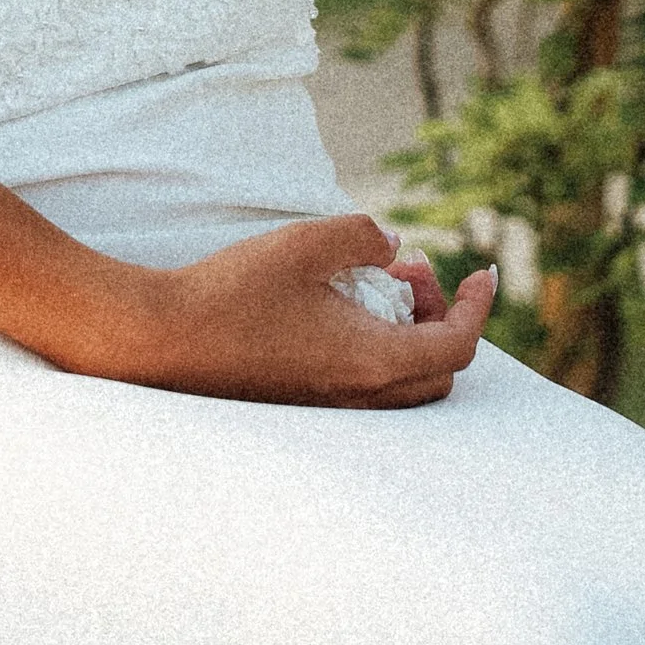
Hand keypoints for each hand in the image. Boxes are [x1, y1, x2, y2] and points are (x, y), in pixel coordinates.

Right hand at [90, 213, 496, 407]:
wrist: (162, 340)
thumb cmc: (232, 292)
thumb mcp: (306, 243)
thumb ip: (363, 236)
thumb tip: (393, 246)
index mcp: (372, 360)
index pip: (457, 345)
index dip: (478, 307)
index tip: (482, 273)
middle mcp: (359, 396)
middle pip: (438, 372)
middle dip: (441, 319)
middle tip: (413, 275)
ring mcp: (329, 408)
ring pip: (402, 386)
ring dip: (408, 335)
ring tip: (377, 285)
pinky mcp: (303, 406)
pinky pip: (366, 389)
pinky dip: (376, 350)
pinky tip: (339, 309)